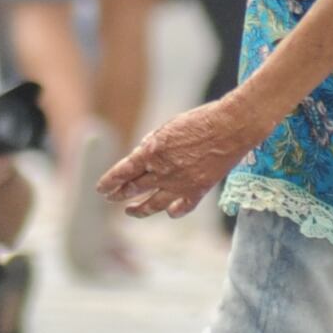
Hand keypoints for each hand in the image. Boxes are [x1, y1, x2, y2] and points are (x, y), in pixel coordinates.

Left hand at [102, 96, 262, 217]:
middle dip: (119, 195)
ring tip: (130, 212)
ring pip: (154, 204)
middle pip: (134, 188)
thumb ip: (152, 143)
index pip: (122, 172)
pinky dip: (174, 211)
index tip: (101, 189)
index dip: (109, 182)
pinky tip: (170, 212)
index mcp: (152, 152)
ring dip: (139, 210)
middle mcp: (162, 171)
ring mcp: (180, 184)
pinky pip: (182, 207)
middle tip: (110, 198)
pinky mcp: (198, 190)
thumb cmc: (200, 120)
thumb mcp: (169, 126)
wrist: (231, 127)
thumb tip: (141, 153)